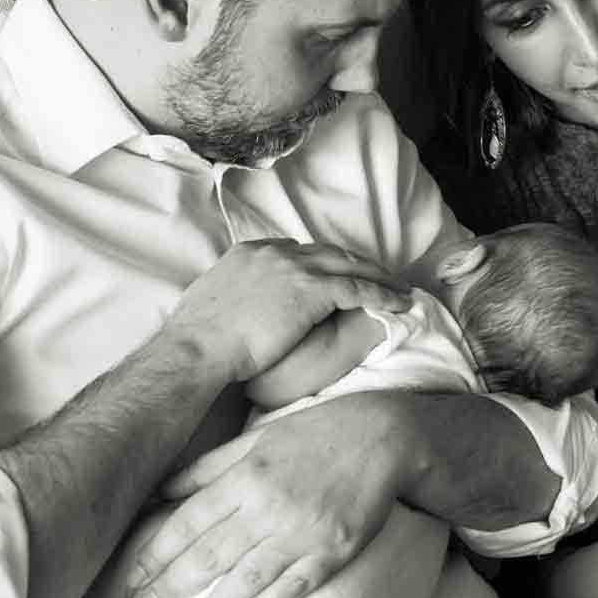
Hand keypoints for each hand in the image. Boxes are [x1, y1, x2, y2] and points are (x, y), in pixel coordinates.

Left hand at [124, 395, 402, 597]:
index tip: (133, 579)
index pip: (188, 522)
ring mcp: (303, 532)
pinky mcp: (335, 551)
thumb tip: (161, 491)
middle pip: (208, 556)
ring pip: (247, 580)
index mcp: (246, 475)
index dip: (157, 554)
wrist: (386, 436)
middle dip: (170, 590)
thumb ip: (208, 467)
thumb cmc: (317, 434)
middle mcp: (269, 506)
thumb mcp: (257, 438)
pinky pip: (294, 587)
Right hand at [163, 238, 407, 383]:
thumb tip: (227, 307)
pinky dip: (382, 295)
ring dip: (378, 277)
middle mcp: (276, 252)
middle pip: (330, 252)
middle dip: (357, 264)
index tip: (336, 274)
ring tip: (399, 289)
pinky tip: (399, 304)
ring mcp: (295, 268)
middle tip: (379, 276)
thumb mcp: (209, 303)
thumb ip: (229, 295)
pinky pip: (358, 289)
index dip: (322, 262)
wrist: (198, 346)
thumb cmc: (197, 338)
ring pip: (351, 266)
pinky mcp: (312, 290)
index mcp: (252, 252)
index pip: (297, 250)